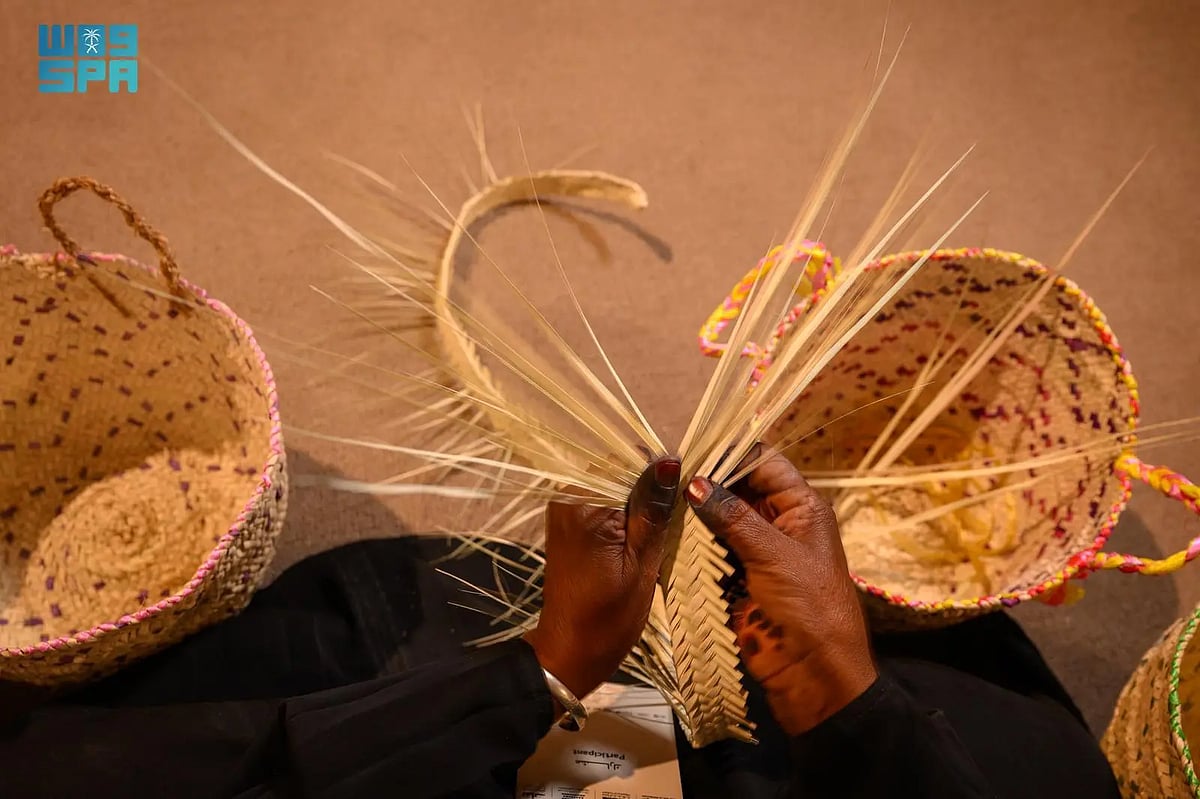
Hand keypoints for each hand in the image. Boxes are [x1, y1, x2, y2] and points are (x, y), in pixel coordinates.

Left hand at [524, 456, 680, 700]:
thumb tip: (669, 460)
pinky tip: (640, 542)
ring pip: (617, 486)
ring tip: (656, 539)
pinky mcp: (570, 522)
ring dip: (641, 506)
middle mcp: (569, 497)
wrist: (569, 652)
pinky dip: (627, 517)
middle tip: (670, 530)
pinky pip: (606, 502)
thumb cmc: (608, 617)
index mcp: (585, 503)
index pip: (632, 461)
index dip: (663, 478)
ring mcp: (566, 509)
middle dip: (651, 492)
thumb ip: (653, 509)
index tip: (681, 506)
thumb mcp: (641, 564)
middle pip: (623, 471)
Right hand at [685, 448, 875, 733]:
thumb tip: (695, 482)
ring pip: (718, 518)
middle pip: (736, 487)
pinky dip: (689, 542)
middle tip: (666, 475)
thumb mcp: (773, 554)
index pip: (764, 462)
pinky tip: (664, 531)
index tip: (692, 450)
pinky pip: (708, 550)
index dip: (731, 453)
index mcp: (800, 507)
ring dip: (693, 512)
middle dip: (705, 481)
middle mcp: (776, 521)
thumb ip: (733, 516)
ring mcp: (753, 549)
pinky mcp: (733, 576)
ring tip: (659, 498)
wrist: (812, 674)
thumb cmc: (809, 607)